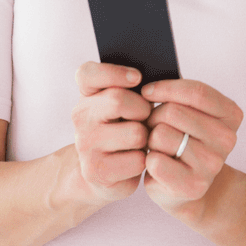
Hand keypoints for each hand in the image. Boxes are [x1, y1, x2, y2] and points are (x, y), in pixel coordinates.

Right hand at [72, 62, 151, 202]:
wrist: (107, 173)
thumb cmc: (128, 128)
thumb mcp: (130, 104)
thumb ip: (139, 88)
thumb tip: (164, 82)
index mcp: (88, 94)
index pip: (87, 74)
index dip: (114, 73)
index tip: (137, 78)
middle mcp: (81, 116)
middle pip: (118, 100)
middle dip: (143, 109)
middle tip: (145, 117)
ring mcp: (85, 144)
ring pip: (135, 133)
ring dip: (148, 137)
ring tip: (142, 140)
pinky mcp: (96, 171)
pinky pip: (138, 160)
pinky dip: (146, 160)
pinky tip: (139, 159)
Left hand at [140, 78, 243, 219]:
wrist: (188, 186)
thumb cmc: (184, 140)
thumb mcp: (192, 113)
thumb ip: (181, 96)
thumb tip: (148, 84)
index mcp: (232, 114)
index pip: (197, 92)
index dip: (166, 88)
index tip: (147, 91)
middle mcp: (227, 139)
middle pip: (174, 112)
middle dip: (154, 116)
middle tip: (153, 126)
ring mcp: (212, 164)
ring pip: (161, 135)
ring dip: (151, 139)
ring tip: (158, 146)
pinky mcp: (193, 185)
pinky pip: (155, 161)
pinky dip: (149, 160)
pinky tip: (157, 164)